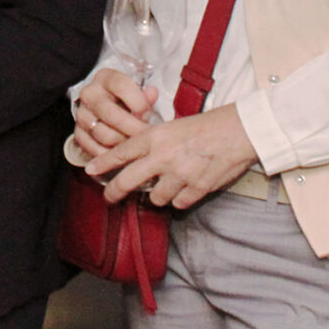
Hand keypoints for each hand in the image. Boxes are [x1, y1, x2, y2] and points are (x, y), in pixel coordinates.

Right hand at [74, 67, 158, 159]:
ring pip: (104, 135)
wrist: (106, 107)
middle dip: (133, 129)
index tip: (147, 114)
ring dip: (123, 144)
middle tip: (145, 137)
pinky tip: (122, 153)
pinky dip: (110, 155)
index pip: (121, 86)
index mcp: (105, 78)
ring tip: (135, 145)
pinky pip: (95, 149)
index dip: (138, 103)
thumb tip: (152, 92)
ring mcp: (82, 114)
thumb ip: (146, 95)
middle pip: (111, 114)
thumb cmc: (126, 100)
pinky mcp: (78, 134)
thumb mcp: (137, 92)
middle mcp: (89, 94)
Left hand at [86, 104, 257, 209]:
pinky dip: (180, 198)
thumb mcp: (173, 126)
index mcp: (155, 136)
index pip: (121, 152)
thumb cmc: (206, 126)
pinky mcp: (196, 189)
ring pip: (155, 197)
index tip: (89, 170)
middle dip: (114, 191)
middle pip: (128, 180)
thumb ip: (154, 142)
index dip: (103, 163)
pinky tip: (186, 188)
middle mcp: (163, 157)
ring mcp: (179, 175)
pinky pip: (179, 203)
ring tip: (166, 185)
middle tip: (109, 197)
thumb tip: (138, 158)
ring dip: (158, 195)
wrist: (238, 132)